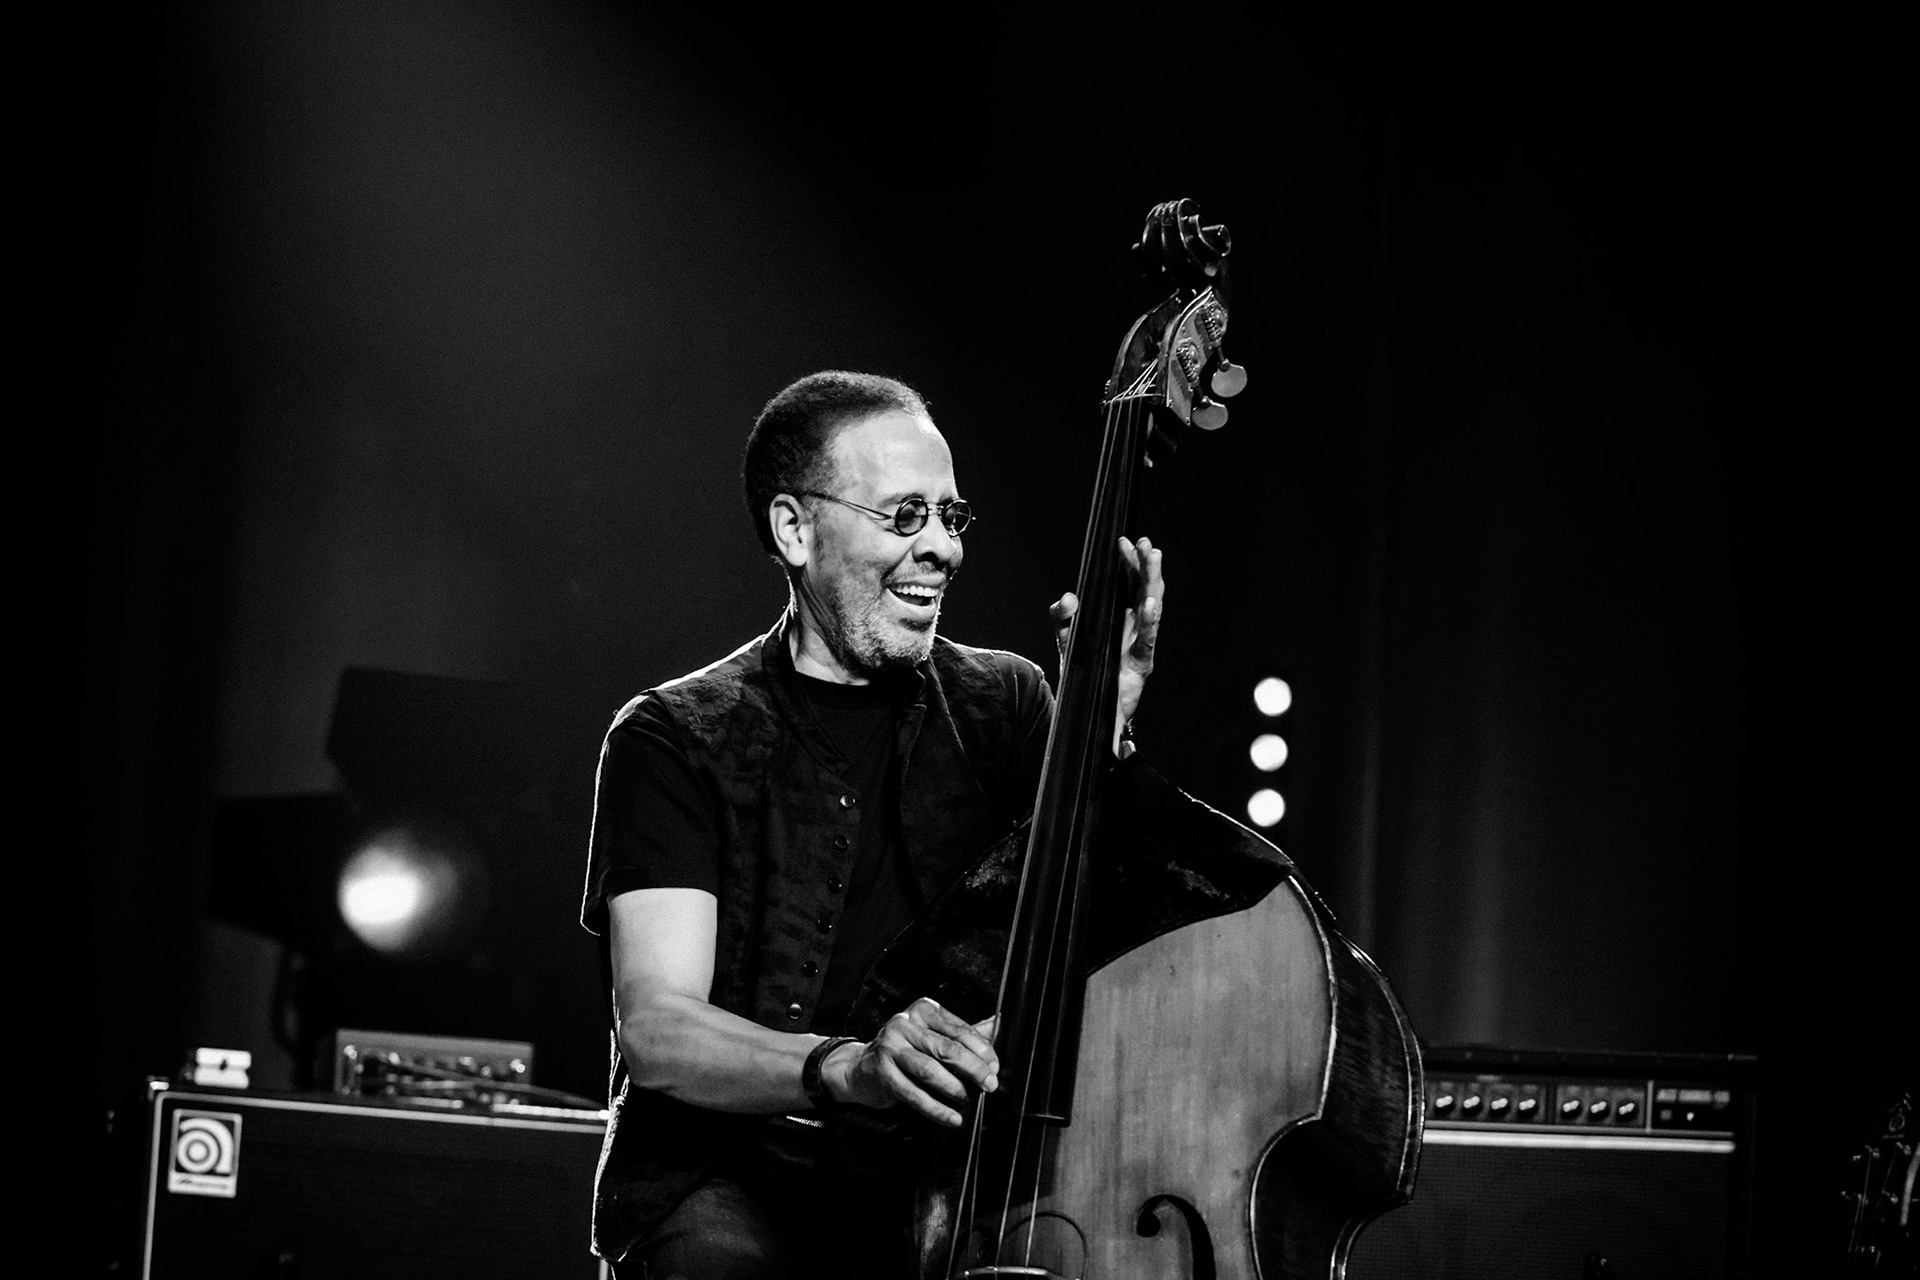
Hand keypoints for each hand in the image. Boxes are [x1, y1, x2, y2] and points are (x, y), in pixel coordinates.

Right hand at [830, 999, 998, 1126]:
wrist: (861, 1067)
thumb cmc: (906, 1050)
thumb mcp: (934, 1034)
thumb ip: (966, 1032)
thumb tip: (1001, 1023)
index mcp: (923, 1010)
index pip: (959, 1029)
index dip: (982, 1050)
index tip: (995, 1067)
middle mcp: (905, 1023)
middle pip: (947, 1048)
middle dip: (974, 1069)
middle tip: (990, 1085)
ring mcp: (890, 1047)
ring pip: (930, 1070)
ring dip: (955, 1089)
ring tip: (968, 1100)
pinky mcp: (882, 1073)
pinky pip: (915, 1094)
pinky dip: (937, 1109)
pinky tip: (952, 1118)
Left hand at [1050, 535, 1164, 752]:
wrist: (1084, 709)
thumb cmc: (1083, 672)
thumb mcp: (1065, 639)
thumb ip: (1062, 616)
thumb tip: (1068, 597)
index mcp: (1121, 618)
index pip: (1129, 584)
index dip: (1129, 563)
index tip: (1125, 542)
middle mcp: (1135, 628)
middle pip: (1145, 590)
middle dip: (1146, 565)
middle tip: (1146, 543)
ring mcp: (1140, 643)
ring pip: (1152, 607)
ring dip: (1152, 581)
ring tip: (1153, 558)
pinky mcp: (1142, 663)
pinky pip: (1148, 639)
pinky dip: (1149, 620)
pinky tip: (1148, 603)